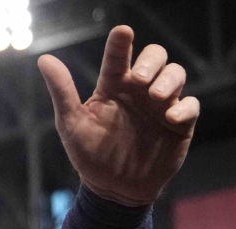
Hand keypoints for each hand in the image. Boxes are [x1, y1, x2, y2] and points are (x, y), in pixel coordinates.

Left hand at [38, 25, 198, 206]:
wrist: (113, 189)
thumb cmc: (90, 154)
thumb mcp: (71, 124)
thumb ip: (62, 92)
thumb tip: (44, 59)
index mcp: (114, 86)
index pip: (118, 57)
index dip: (121, 43)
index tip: (122, 32)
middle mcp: (139, 90)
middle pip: (156, 57)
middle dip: (151, 61)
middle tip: (138, 79)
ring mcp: (161, 105)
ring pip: (176, 74)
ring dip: (168, 80)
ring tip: (155, 96)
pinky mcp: (179, 123)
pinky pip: (191, 105)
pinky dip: (184, 107)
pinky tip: (170, 117)